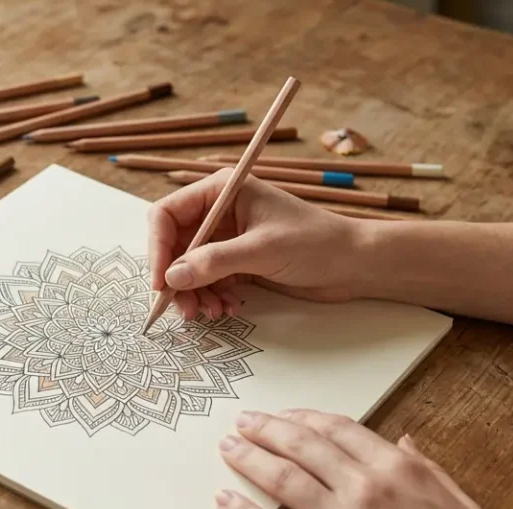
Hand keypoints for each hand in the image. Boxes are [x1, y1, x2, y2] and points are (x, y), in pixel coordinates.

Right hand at [146, 169, 368, 319]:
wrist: (354, 264)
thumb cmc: (316, 242)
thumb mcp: (262, 250)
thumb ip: (214, 262)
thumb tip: (172, 277)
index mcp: (222, 191)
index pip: (167, 214)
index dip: (158, 247)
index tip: (161, 281)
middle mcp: (219, 212)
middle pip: (174, 245)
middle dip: (176, 278)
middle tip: (185, 308)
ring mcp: (227, 238)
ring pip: (188, 268)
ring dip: (194, 293)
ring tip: (210, 312)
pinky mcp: (237, 261)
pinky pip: (207, 280)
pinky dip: (210, 297)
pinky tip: (227, 308)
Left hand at [214, 409, 512, 508]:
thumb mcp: (462, 505)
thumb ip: (426, 469)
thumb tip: (402, 441)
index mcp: (400, 471)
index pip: (338, 429)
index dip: (304, 419)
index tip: (284, 416)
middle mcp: (366, 490)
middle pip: (302, 446)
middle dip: (266, 428)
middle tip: (242, 421)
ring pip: (281, 480)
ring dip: (248, 458)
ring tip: (227, 447)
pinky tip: (225, 501)